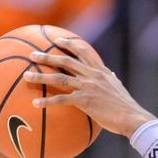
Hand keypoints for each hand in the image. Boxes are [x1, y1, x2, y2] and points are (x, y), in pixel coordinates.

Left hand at [25, 37, 155, 138]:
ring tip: (26, 76)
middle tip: (32, 55)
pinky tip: (35, 103)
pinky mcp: (84, 101)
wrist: (131, 117)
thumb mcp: (119, 88)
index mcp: (101, 71)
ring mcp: (87, 87)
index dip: (69, 44)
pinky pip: (61, 99)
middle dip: (47, 56)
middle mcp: (92, 75)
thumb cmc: (126, 106)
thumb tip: (112, 76)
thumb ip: (112, 80)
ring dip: (40, 77)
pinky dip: (46, 101)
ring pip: (59, 78)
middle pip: (65, 61)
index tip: (56, 40)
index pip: (83, 51)